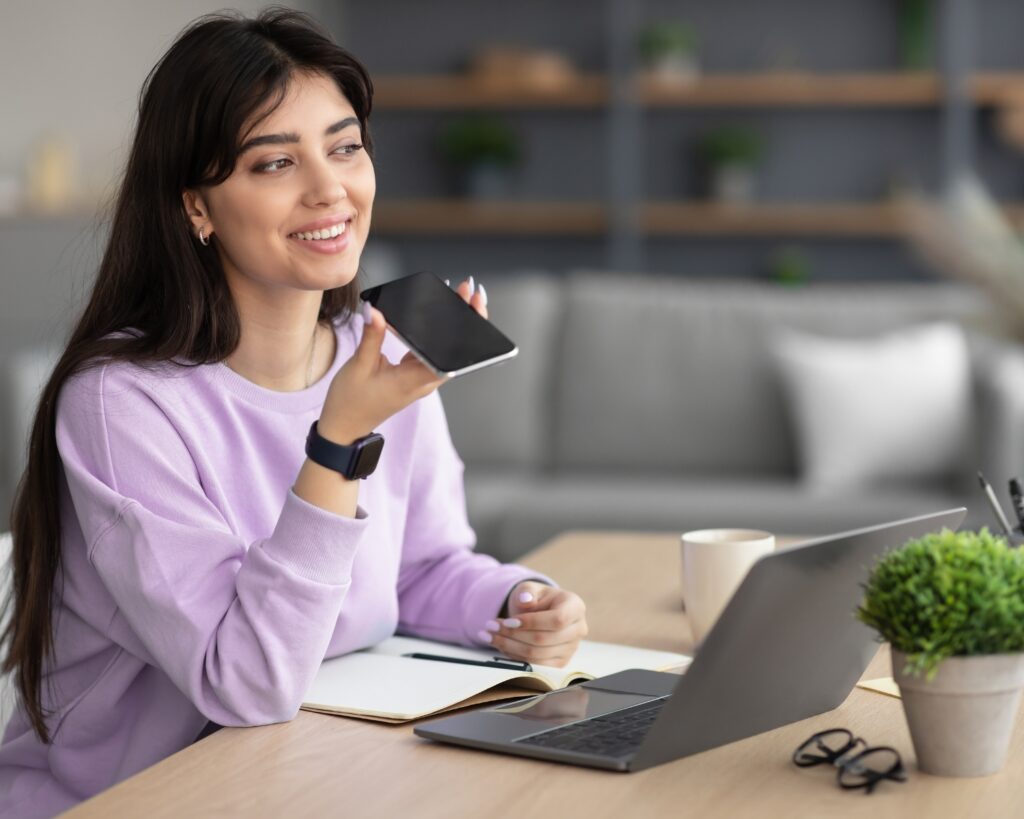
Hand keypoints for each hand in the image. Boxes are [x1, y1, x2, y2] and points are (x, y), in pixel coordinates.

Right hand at [318, 277, 488, 442]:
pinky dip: (436, 333)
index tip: (471, 306)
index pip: (451, 355)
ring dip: (452, 324)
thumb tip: (374, 310)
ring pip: (444, 350)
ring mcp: (420, 379)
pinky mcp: (413, 375)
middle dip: (464, 319)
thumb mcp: (359, 366)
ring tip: (458, 296)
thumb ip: (372, 336)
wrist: (344, 427)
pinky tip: (436, 315)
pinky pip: (431, 352)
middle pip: (454, 349)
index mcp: (415, 381)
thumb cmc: (351, 403)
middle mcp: (424, 381)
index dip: (465, 330)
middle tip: (468, 290)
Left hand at [480, 581, 587, 667]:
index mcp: (575, 607)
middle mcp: (578, 629)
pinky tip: (500, 646)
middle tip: (490, 626)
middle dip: (513, 635)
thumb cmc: (536, 599)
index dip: (531, 623)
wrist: (540, 612)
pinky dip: (514, 657)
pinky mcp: (560, 664)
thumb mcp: (530, 589)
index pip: (557, 620)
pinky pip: (534, 666)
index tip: (508, 621)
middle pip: (544, 640)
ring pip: (536, 655)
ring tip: (489, 635)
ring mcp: (571, 649)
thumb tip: (525, 600)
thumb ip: (527, 591)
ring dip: (509, 646)